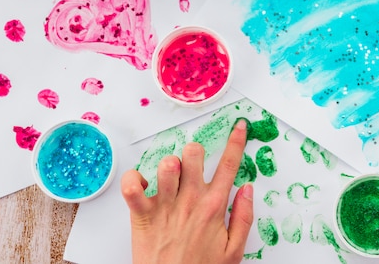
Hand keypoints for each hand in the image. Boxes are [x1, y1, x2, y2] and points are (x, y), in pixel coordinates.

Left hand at [121, 119, 253, 263]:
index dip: (236, 141)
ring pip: (167, 163)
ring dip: (169, 164)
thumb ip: (244, 217)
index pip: (229, 164)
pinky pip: (131, 185)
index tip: (239, 127)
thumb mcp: (234, 250)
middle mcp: (190, 201)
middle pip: (194, 153)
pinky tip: (143, 186)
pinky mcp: (141, 215)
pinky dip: (134, 179)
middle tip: (193, 165)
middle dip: (195, 152)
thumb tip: (247, 189)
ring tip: (170, 177)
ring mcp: (164, 206)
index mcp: (214, 207)